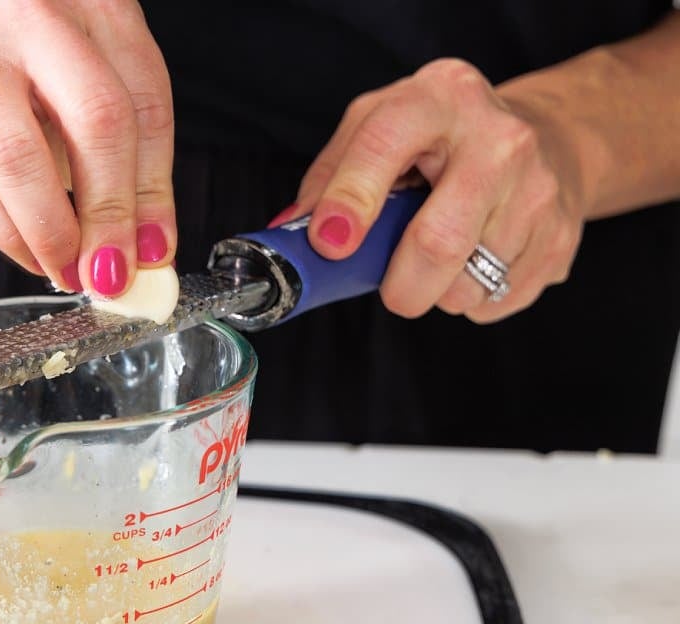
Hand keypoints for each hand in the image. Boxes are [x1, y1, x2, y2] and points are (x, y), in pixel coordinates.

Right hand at [0, 0, 176, 296]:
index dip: (152, 190)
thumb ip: (137, 178)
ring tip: (70, 270)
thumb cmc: (41, 98)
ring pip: (20, 156)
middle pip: (95, 118)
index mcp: (98, 8)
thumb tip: (152, 253)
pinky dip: (8, 234)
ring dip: (52, 231)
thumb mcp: (105, 116)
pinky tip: (31, 255)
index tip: (152, 253)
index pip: (144, 103)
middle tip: (111, 271)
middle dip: (108, 212)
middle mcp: (35, 17)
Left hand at [275, 58, 586, 322]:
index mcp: (438, 98)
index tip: (329, 243)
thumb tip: (289, 235)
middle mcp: (497, 139)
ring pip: (468, 284)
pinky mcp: (559, 236)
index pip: (384, 146)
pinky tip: (473, 264)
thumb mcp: (378, 128)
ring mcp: (537, 188)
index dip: (350, 202)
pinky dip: (471, 300)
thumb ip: (329, 177)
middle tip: (391, 291)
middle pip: (438, 241)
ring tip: (438, 262)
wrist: (543, 138)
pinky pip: (497, 300)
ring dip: (438, 293)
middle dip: (401, 285)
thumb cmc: (439, 139)